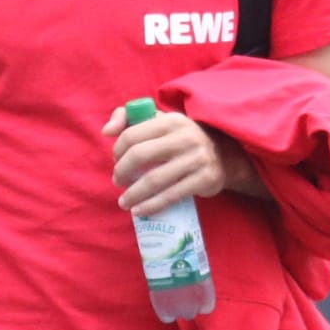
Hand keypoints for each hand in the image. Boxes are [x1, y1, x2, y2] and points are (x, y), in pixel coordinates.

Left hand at [103, 106, 232, 214]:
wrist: (224, 156)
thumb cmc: (182, 139)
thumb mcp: (161, 122)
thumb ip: (129, 118)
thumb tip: (106, 131)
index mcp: (171, 120)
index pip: (132, 134)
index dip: (117, 151)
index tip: (116, 161)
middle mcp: (184, 137)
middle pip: (139, 156)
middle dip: (122, 172)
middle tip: (118, 181)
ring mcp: (196, 159)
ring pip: (154, 180)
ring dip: (133, 194)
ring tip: (124, 201)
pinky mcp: (204, 179)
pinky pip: (171, 196)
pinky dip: (151, 206)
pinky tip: (139, 210)